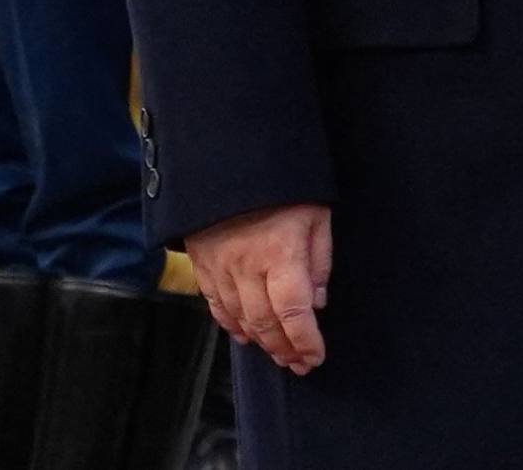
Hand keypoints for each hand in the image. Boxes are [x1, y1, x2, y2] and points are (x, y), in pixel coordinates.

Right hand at [186, 202, 330, 376]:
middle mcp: (248, 267)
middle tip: (299, 363)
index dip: (305, 340)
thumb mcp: (317, 214)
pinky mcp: (203, 264)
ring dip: (260, 341)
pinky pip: (216, 304)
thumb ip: (319, 260)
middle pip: (265, 322)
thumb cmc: (282, 185)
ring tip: (278, 354)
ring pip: (240, 318)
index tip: (315, 356)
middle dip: (284, 348)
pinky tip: (244, 335)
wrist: (228, 158)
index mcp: (281, 254)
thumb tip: (317, 302)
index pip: (294, 312)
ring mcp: (221, 268)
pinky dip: (231, 324)